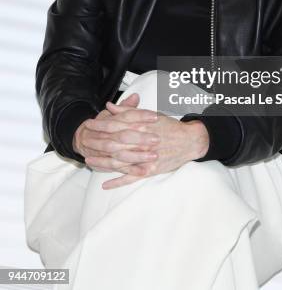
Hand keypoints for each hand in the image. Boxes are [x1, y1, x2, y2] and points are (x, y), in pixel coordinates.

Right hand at [73, 93, 157, 166]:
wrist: (81, 140)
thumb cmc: (102, 126)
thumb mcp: (111, 114)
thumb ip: (125, 107)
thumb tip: (135, 96)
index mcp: (111, 121)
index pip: (127, 116)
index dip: (141, 116)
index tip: (155, 116)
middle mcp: (108, 135)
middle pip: (124, 136)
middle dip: (140, 138)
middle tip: (156, 138)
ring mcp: (106, 151)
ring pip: (121, 154)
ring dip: (138, 155)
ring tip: (153, 155)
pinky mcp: (107, 163)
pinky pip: (119, 168)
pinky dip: (130, 171)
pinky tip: (144, 171)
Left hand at [84, 99, 209, 189]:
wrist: (188, 141)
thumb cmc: (169, 127)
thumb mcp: (150, 115)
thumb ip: (129, 111)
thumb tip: (110, 106)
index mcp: (141, 127)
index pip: (115, 125)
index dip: (100, 125)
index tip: (88, 124)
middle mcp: (141, 142)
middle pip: (114, 143)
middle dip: (97, 143)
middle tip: (83, 142)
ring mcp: (145, 158)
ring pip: (119, 161)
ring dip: (102, 162)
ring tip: (89, 161)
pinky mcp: (149, 171)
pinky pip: (131, 177)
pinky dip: (118, 182)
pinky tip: (105, 184)